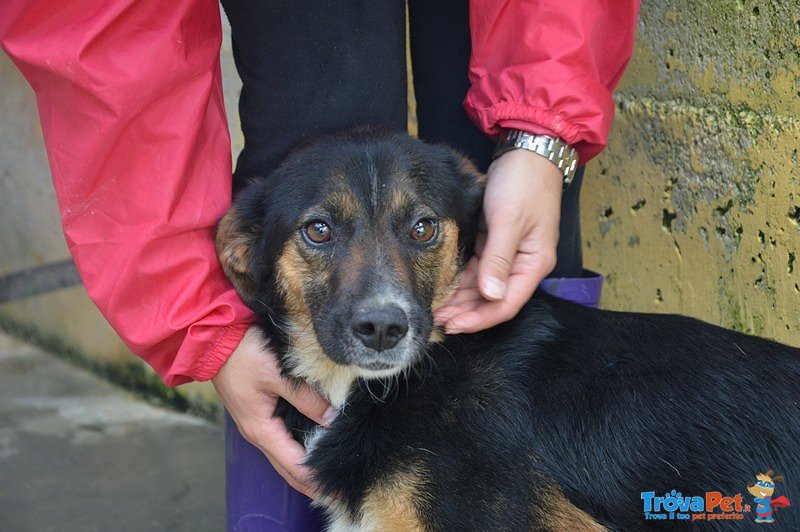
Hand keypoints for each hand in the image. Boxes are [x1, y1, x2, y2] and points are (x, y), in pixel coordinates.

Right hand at [212, 325, 332, 497]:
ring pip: (283, 456)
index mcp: (261, 429)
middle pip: (288, 469)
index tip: (338, 490)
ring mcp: (256, 424)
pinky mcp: (258, 412)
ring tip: (328, 476)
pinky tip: (311, 450)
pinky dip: (296, 452)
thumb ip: (306, 398)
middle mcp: (257, 432)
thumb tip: (332, 419)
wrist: (213, 338)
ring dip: (304, 469)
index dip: (316, 481)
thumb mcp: (279, 374)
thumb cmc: (244, 354)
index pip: (294, 466)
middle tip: (338, 493)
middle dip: (311, 484)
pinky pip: (280, 441)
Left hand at [434, 149, 562, 332]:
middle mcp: (524, 264)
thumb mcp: (508, 220)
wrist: (529, 152)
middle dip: (467, 312)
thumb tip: (491, 295)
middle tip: (437, 320)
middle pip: (494, 300)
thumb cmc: (523, 183)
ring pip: (485, 287)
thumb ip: (499, 258)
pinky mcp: (498, 243)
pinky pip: (480, 270)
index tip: (454, 324)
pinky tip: (446, 289)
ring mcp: (511, 254)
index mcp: (534, 263)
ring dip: (463, 300)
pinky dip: (464, 281)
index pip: (507, 303)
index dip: (480, 318)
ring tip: (438, 310)